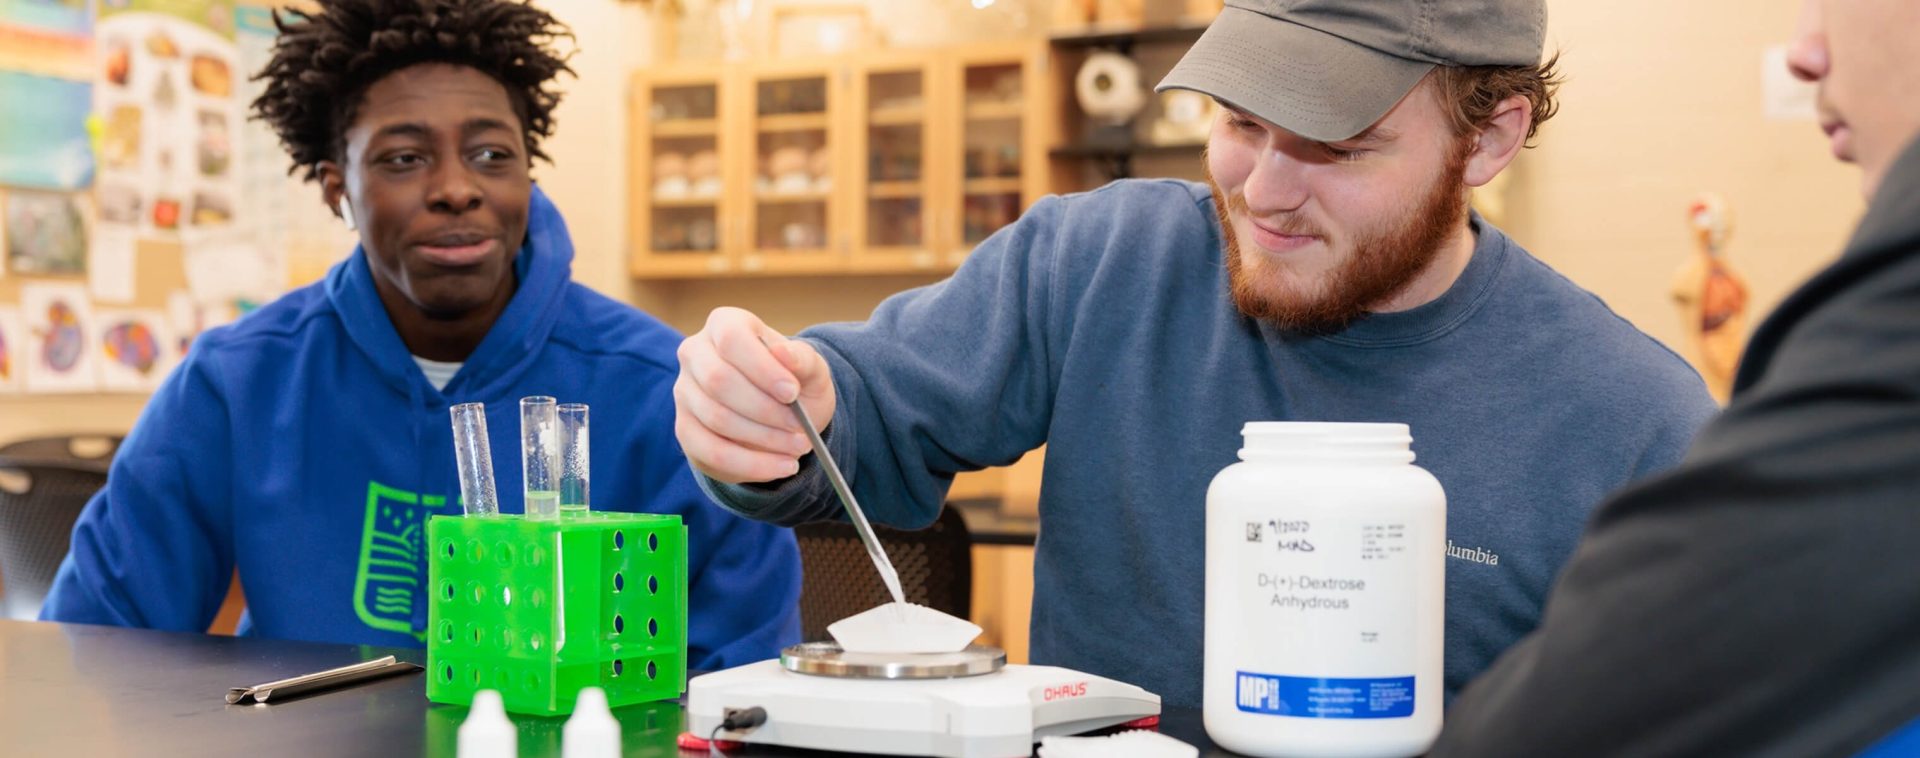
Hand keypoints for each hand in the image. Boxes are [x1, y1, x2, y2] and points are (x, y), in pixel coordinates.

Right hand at [675, 306, 836, 482]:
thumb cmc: (794, 382)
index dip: (762, 368)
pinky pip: (711, 452)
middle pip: (719, 381)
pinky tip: (780, 466)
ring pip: (716, 419)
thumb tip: (783, 354)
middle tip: (800, 429)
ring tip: (797, 447)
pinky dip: (751, 464)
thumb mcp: (810, 368)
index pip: (732, 340)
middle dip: (765, 411)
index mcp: (725, 324)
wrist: (784, 414)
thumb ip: (802, 359)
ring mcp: (684, 392)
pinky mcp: (685, 429)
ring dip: (763, 440)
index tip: (791, 393)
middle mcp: (695, 353)